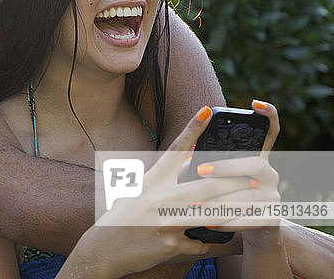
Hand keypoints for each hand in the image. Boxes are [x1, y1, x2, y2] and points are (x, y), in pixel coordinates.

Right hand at [62, 106, 258, 277]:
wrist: (103, 248)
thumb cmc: (121, 216)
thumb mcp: (139, 191)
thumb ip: (164, 178)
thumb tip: (188, 162)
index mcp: (152, 180)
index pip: (174, 150)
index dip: (191, 129)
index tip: (207, 110)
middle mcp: (159, 197)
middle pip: (206, 185)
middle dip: (234, 181)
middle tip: (255, 177)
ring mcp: (165, 221)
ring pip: (211, 215)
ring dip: (235, 212)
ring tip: (255, 207)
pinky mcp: (169, 244)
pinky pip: (198, 243)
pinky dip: (211, 243)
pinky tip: (223, 242)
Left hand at [196, 100, 280, 232]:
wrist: (248, 232)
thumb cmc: (222, 199)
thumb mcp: (212, 180)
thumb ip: (200, 167)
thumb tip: (183, 162)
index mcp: (256, 157)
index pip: (269, 131)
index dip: (267, 115)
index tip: (254, 103)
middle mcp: (269, 173)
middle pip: (253, 163)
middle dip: (225, 167)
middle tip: (200, 171)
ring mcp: (274, 195)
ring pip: (248, 193)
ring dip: (218, 198)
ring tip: (195, 201)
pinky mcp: (272, 218)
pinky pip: (248, 217)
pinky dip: (225, 220)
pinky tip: (207, 223)